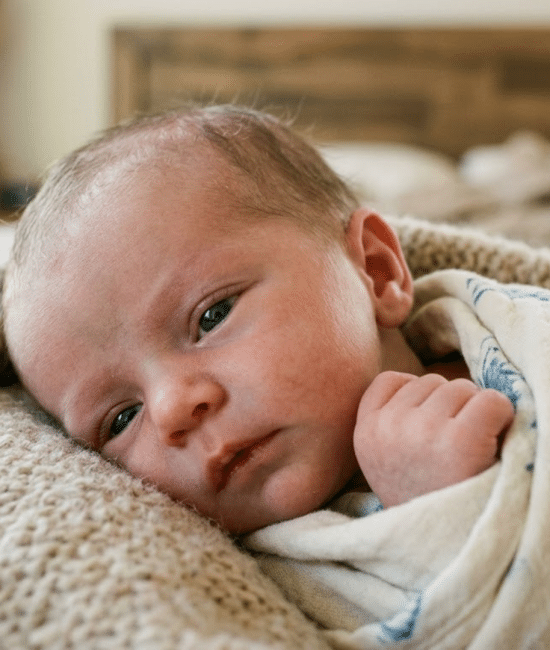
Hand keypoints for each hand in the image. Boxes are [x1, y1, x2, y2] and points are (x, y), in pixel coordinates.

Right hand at [353, 371, 514, 507]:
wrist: (444, 554)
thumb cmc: (423, 502)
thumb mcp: (384, 462)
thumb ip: (390, 423)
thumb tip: (431, 386)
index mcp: (365, 432)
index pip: (389, 380)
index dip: (416, 393)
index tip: (429, 421)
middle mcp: (389, 426)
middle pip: (431, 382)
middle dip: (449, 405)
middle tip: (453, 446)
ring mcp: (423, 430)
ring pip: (461, 388)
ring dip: (474, 411)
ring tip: (471, 450)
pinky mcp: (461, 439)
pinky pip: (492, 400)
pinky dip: (501, 416)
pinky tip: (494, 442)